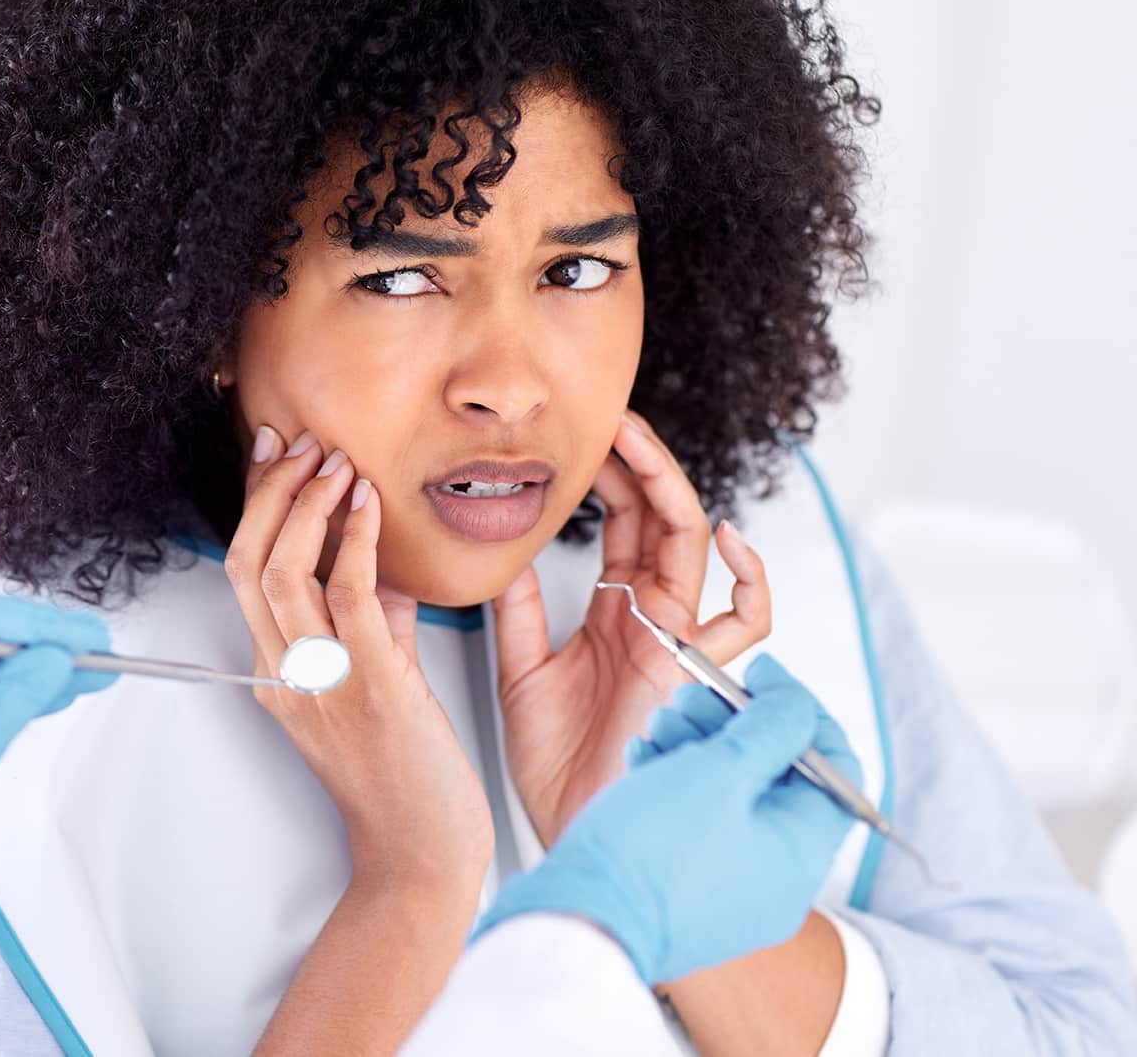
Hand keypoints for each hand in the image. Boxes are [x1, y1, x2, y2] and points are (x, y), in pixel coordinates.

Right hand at [225, 426, 492, 890]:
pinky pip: (348, 596)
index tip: (272, 455)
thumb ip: (372, 623)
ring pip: (283, 572)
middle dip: (269, 492)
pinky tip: (368, 502)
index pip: (246, 572)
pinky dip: (352, 539)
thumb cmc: (406, 780)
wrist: (424, 855)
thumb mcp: (378, 684)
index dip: (254, 506)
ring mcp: (322, 682)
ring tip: (335, 461)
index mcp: (278, 674)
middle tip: (298, 444)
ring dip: (307, 505)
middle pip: (247, 562)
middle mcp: (286, 675)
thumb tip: (377, 562)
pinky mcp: (372, 686)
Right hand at [477, 655, 860, 984]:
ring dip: (699, 746)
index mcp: (802, 852)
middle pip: (777, 776)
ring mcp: (732, 889)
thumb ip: (770, 727)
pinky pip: (699, 823)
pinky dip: (677, 782)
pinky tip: (645, 759)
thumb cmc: (650, 853)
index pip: (836, 764)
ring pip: (731, 796)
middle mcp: (777, 878)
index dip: (800, 709)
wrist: (581, 921)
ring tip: (660, 726)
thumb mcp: (720, 770)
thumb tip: (794, 702)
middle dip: (734, 723)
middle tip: (693, 698)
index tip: (761, 677)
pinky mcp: (689, 890)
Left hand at [497, 409, 770, 844]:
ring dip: (668, 487)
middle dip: (635, 464)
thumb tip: (496, 552)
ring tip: (631, 439)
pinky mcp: (695, 674)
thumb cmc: (556, 766)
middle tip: (602, 418)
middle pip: (659, 520)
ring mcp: (679, 641)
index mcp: (615, 614)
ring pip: (696, 546)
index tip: (573, 437)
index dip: (606, 478)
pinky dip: (751, 578)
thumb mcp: (522, 670)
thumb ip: (517, 612)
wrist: (574, 829)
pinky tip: (724, 538)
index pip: (622, 525)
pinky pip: (748, 622)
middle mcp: (653, 619)